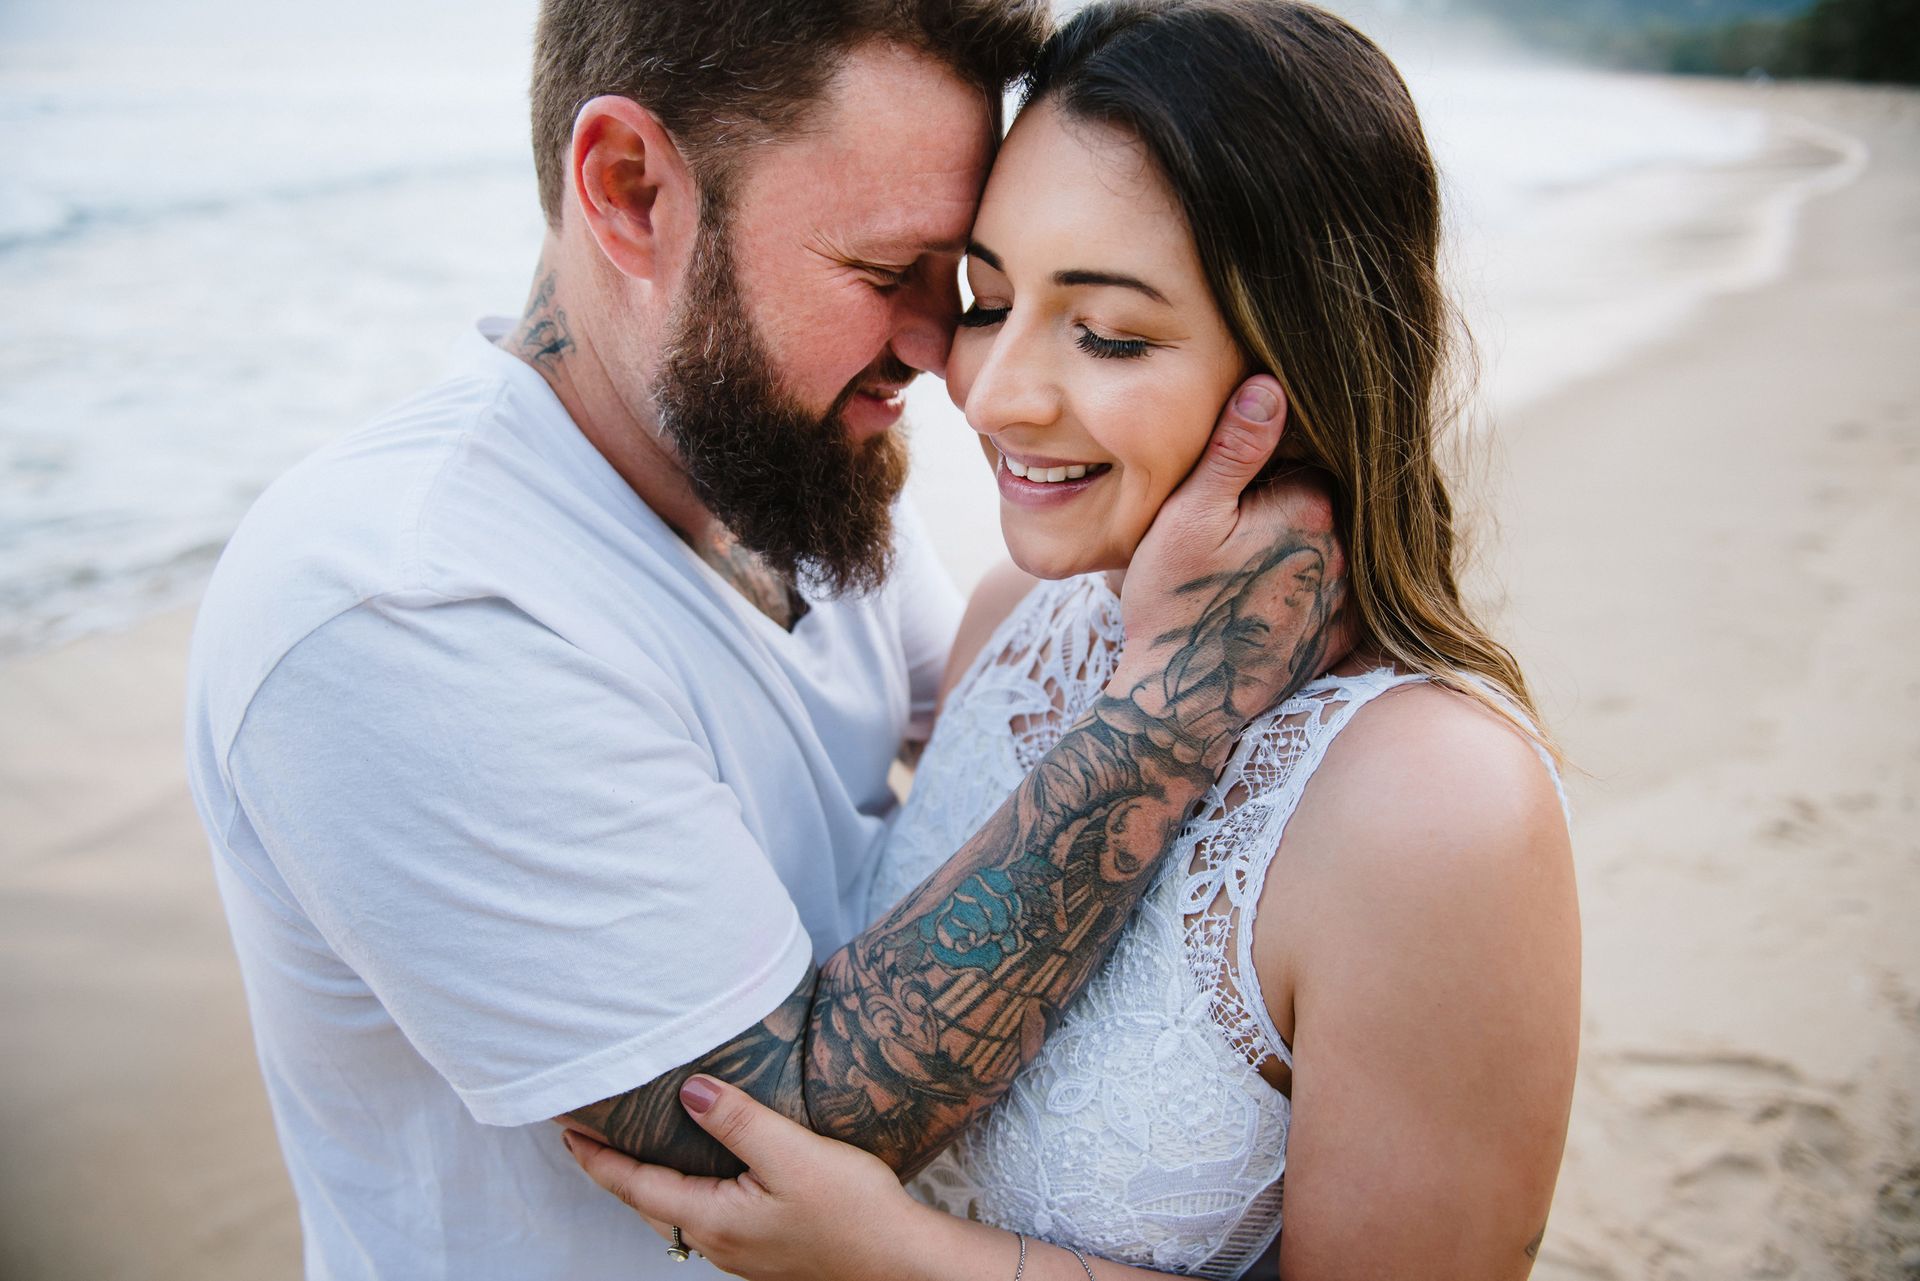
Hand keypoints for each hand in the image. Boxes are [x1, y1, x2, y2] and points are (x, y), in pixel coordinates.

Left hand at [563, 1074, 940, 1280]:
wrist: (900, 1262)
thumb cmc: (853, 1212)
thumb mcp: (792, 1155)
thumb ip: (737, 1121)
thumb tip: (686, 1091)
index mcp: (714, 1219)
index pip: (635, 1186)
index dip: (597, 1157)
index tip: (566, 1127)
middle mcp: (718, 1242)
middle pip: (649, 1203)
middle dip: (616, 1167)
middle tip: (591, 1130)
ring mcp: (741, 1250)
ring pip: (678, 1211)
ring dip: (650, 1178)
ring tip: (637, 1142)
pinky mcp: (764, 1248)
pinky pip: (707, 1214)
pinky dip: (686, 1186)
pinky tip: (702, 1167)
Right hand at [1114, 374, 1351, 728]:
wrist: (1183, 700)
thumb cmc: (1175, 602)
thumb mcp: (1189, 514)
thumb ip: (1234, 448)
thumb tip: (1271, 385)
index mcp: (1310, 507)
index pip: (1302, 460)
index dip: (1263, 469)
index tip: (1229, 492)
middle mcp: (1343, 550)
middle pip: (1320, 504)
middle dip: (1283, 508)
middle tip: (1231, 535)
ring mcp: (1345, 598)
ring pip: (1329, 550)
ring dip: (1298, 549)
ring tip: (1246, 570)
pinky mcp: (1339, 638)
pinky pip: (1339, 597)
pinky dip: (1313, 591)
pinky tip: (1270, 601)